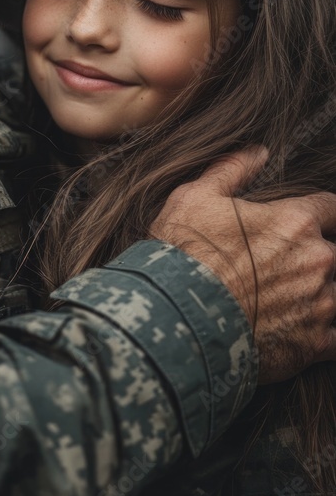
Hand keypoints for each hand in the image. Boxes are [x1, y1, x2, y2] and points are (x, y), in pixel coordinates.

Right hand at [149, 148, 335, 382]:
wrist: (175, 317)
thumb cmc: (184, 253)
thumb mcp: (196, 197)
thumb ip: (232, 170)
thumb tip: (257, 151)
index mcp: (295, 221)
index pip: (332, 206)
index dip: (322, 212)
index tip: (310, 220)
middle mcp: (317, 260)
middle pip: (335, 253)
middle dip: (314, 256)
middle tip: (283, 264)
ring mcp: (320, 305)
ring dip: (319, 294)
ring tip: (287, 299)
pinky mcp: (314, 344)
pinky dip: (322, 333)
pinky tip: (301, 331)